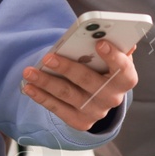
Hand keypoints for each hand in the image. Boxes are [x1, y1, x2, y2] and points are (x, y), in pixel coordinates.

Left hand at [21, 40, 137, 131]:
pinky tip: (29, 87)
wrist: (100, 97)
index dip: (113, 57)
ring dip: (46, 82)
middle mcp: (112, 98)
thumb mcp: (111, 56)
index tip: (99, 43)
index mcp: (125, 79)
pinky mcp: (81, 122)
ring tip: (29, 72)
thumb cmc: (104, 68)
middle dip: (67, 68)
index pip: (123, 69)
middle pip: (89, 82)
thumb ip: (113, 45)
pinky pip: (58, 109)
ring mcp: (96, 112)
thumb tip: (112, 33)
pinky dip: (42, 97)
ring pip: (68, 95)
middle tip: (48, 58)